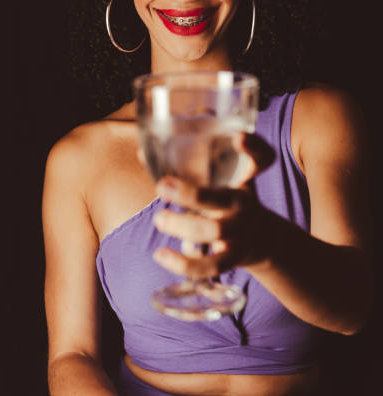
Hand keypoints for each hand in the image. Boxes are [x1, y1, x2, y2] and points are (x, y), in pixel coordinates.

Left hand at [152, 132, 274, 277]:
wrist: (260, 238)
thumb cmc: (230, 199)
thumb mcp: (225, 177)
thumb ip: (191, 164)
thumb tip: (142, 153)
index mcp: (244, 179)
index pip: (262, 158)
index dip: (253, 147)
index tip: (237, 137)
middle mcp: (244, 204)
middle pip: (222, 199)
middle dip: (190, 194)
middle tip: (162, 186)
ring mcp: (239, 232)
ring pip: (213, 232)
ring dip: (181, 225)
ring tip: (159, 219)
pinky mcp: (232, 257)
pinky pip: (211, 265)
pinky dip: (184, 264)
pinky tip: (160, 254)